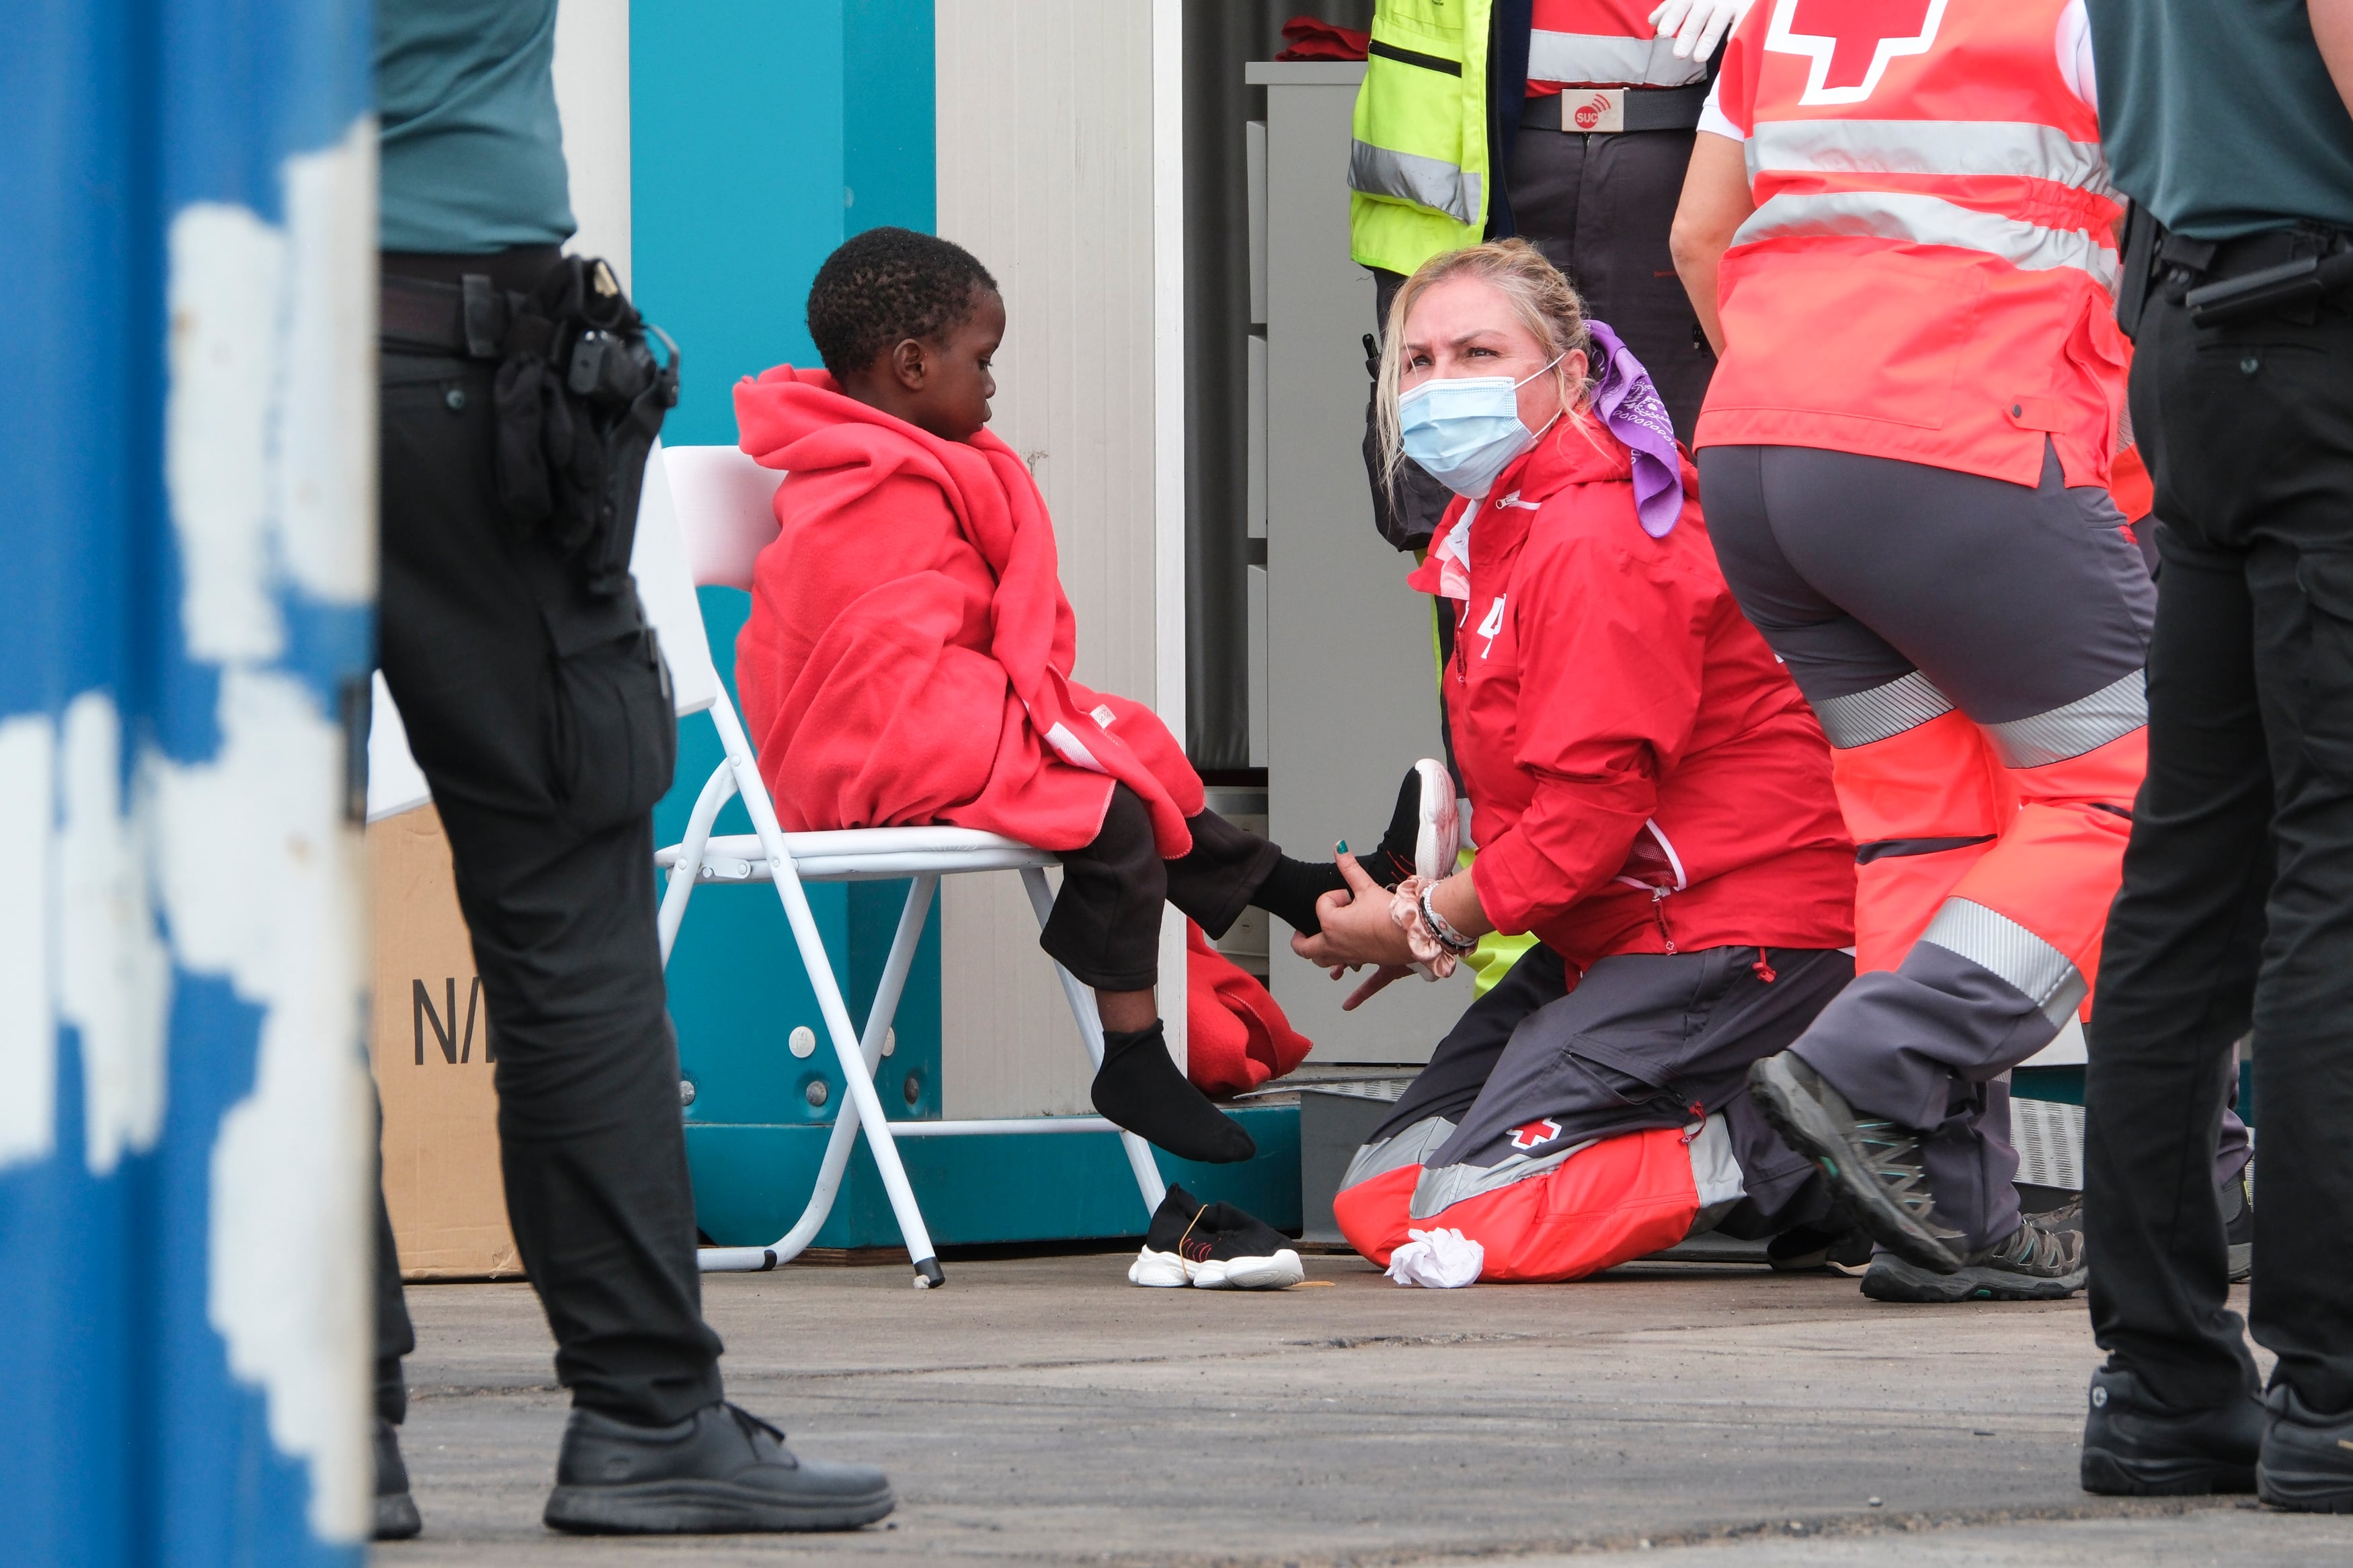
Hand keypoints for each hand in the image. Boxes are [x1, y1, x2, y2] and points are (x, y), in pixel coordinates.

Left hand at [1289, 851, 1418, 976]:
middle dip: (1300, 938)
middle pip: (1304, 947)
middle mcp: (1334, 944)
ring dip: (1316, 952)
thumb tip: (1339, 847)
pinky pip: (1340, 967)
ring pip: (1320, 960)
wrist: (1413, 934)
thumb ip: (1349, 867)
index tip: (1351, 895)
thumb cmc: (1391, 915)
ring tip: (1319, 942)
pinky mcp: (1360, 961)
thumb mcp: (1367, 887)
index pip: (1322, 905)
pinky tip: (1340, 966)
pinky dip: (1336, 965)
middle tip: (1302, 931)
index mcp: (1331, 924)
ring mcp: (1346, 956)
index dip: (1336, 896)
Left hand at [1648, 0, 1751, 60]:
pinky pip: (1743, 19)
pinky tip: (1730, 44)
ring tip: (1698, 59)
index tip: (1663, 33)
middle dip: (1688, 34)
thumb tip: (1653, 21)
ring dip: (1707, 39)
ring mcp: (1729, 1)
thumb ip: (1671, 9)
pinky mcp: (1747, 6)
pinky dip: (1737, 30)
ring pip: (1717, 21)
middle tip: (1678, 54)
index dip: (1672, 19)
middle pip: (1697, 16)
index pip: (1680, 6)